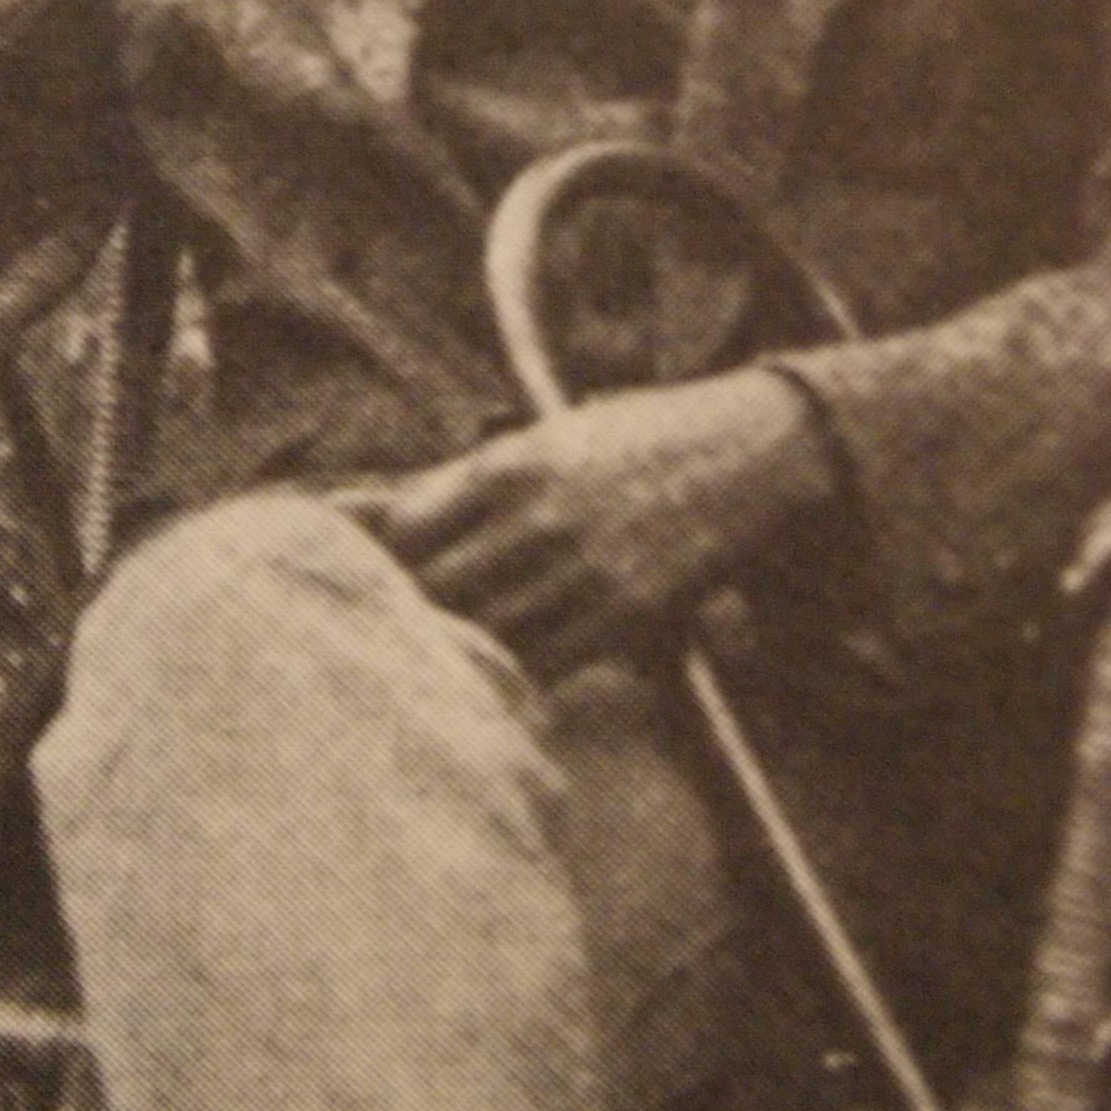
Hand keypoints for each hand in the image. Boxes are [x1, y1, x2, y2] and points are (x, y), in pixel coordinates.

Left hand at [337, 368, 829, 679]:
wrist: (749, 455)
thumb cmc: (635, 440)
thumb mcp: (544, 438)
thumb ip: (458, 480)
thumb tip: (360, 511)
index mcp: (510, 464)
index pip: (407, 529)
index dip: (384, 559)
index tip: (385, 572)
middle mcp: (540, 518)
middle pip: (436, 590)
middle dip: (411, 611)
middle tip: (399, 626)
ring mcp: (585, 572)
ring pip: (486, 634)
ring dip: (460, 648)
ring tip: (446, 657)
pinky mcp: (628, 617)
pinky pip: (545, 665)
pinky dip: (515, 672)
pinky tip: (506, 670)